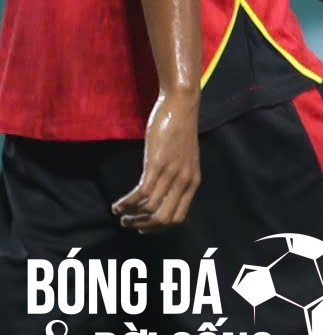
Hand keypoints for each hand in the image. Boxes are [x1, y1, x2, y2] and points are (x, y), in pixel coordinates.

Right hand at [113, 90, 200, 232]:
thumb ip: (177, 178)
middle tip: (128, 222)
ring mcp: (172, 173)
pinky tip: (117, 204)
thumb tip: (162, 196)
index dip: (158, 228)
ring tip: (120, 213)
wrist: (181, 106)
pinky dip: (126, 203)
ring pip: (151, 209)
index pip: (178, 218)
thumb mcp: (184, 160)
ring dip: (131, 215)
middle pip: (164, 219)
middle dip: (143, 226)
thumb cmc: (180, 131)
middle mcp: (185, 181)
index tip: (142, 227)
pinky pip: (141, 193)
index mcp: (193, 182)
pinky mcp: (157, 164)